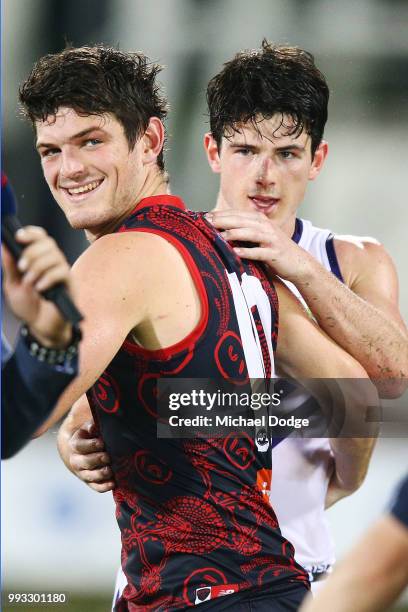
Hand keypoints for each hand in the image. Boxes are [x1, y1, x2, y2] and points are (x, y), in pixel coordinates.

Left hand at [2, 225, 72, 346]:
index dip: (31, 233)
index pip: (41, 237)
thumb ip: (10, 267)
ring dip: (38, 267)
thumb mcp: (12, 286)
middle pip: (49, 243)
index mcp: (40, 259)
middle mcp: (53, 263)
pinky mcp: (70, 285)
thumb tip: (4, 246)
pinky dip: (48, 278)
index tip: (18, 237)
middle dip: (32, 252)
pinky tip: (40, 289)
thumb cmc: (29, 307)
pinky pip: (62, 272)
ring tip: (29, 283)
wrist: (40, 328)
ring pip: (55, 256)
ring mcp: (63, 273)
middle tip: (21, 267)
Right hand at [68, 420, 114, 492]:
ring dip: (100, 474)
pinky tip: (113, 483)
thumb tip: (93, 426)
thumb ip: (92, 426)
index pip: (79, 446)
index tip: (101, 443)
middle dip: (97, 460)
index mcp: (75, 445)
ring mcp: (82, 473)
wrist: (82, 451)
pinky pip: (96, 487)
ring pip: (89, 476)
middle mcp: (76, 461)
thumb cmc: (90, 436)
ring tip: (110, 470)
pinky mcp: (90, 482)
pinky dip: (104, 487)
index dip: (90, 445)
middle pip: (85, 462)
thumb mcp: (89, 428)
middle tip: (108, 457)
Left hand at [207, 210, 315, 283]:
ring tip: (219, 236)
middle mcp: (266, 227)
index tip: (204, 216)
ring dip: (234, 234)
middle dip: (223, 221)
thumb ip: (246, 231)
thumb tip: (222, 230)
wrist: (299, 263)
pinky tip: (236, 252)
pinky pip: (259, 252)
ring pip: (250, 233)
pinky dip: (247, 252)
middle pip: (242, 221)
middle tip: (206, 222)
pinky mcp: (275, 253)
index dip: (221, 215)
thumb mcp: (261, 237)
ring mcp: (271, 239)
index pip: (238, 215)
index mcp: (261, 221)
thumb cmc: (275, 250)